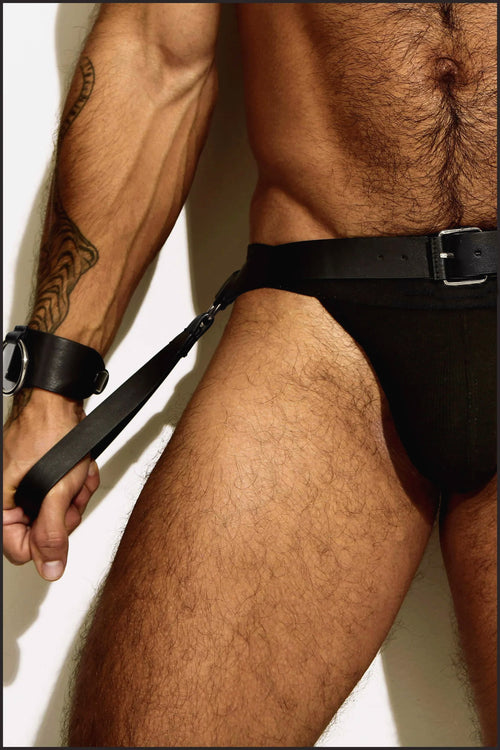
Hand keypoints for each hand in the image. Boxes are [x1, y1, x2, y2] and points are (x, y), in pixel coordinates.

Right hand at [3, 389, 99, 580]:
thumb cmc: (50, 431)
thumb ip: (52, 532)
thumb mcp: (56, 489)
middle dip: (65, 511)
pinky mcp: (41, 475)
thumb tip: (50, 567)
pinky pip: (61, 493)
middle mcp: (8, 495)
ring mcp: (25, 485)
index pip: (19, 549)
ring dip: (74, 494)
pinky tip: (80, 468)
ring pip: (57, 511)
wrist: (60, 399)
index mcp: (1, 503)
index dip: (46, 541)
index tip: (62, 524)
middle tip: (71, 492)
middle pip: (42, 530)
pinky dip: (75, 483)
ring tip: (77, 474)